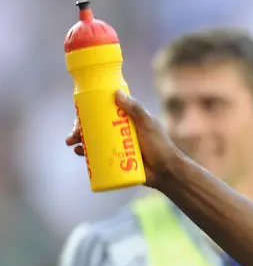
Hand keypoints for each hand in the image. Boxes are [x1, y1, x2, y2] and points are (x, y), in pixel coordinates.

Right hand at [65, 90, 180, 187]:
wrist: (166, 172)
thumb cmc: (160, 146)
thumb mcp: (148, 125)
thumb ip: (136, 109)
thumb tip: (117, 92)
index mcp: (126, 120)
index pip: (104, 112)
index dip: (89, 112)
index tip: (79, 113)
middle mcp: (120, 132)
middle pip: (94, 127)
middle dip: (79, 129)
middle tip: (73, 134)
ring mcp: (117, 146)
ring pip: (93, 141)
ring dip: (79, 140)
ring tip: (73, 144)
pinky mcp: (116, 160)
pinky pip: (97, 156)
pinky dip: (86, 154)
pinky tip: (80, 153)